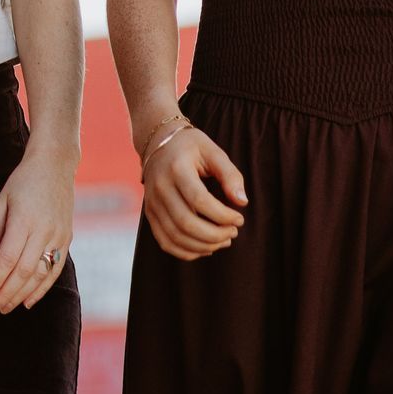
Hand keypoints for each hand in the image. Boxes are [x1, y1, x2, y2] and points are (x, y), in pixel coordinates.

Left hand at [0, 145, 75, 314]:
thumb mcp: (0, 202)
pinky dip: (42, 289)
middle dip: (5, 294)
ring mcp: (58, 236)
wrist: (55, 164)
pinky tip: (28, 301)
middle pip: (23, 272)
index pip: (7, 260)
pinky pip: (55, 270)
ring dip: (21, 295)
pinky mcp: (66, 239)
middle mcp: (44, 231)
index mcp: (24, 220)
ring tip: (5, 308)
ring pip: (40, 275)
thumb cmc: (23, 182)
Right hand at [142, 123, 246, 261]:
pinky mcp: (150, 214)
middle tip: (233, 232)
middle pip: (186, 223)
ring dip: (203, 245)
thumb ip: (230, 175)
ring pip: (175, 237)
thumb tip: (242, 202)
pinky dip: (186, 252)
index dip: (222, 215)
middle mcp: (160, 187)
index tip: (239, 218)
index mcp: (177, 169)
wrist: (158, 141)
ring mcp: (152, 203)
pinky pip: (165, 242)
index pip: (199, 201)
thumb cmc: (191, 146)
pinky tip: (206, 247)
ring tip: (224, 240)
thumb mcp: (213, 152)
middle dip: (215, 235)